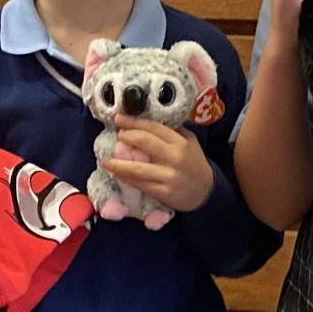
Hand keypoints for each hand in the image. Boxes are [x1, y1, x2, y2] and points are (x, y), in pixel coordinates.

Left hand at [102, 117, 216, 213]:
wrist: (206, 191)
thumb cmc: (194, 163)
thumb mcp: (190, 142)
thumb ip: (172, 131)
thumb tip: (147, 120)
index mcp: (180, 142)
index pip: (153, 127)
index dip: (134, 122)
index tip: (119, 119)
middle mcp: (174, 157)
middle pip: (144, 142)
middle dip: (125, 137)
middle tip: (117, 136)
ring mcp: (168, 176)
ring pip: (137, 168)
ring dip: (118, 164)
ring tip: (106, 161)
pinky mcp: (163, 193)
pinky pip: (140, 184)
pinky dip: (126, 178)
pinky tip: (117, 174)